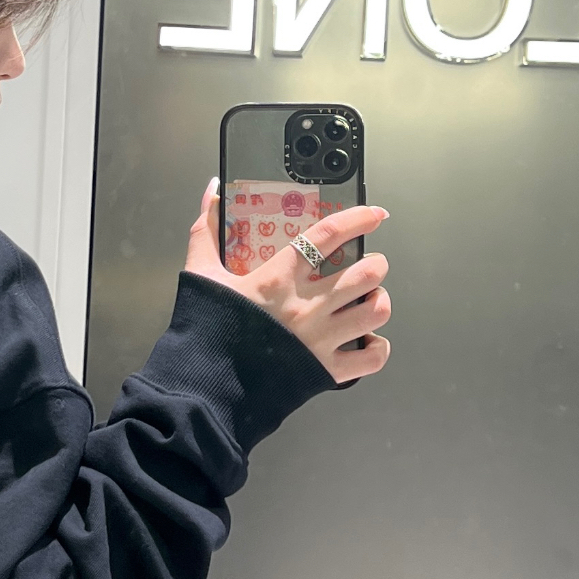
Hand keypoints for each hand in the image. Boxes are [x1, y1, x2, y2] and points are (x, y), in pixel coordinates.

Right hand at [184, 180, 390, 384]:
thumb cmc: (204, 332)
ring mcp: (319, 340)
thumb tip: (212, 189)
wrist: (204, 389)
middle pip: (367, 272)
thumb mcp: (200, 276)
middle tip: (369, 266)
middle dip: (376, 265)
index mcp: (278, 278)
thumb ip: (206, 231)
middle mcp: (306, 306)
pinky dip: (376, 348)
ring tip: (370, 300)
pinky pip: (372, 358)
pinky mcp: (325, 372)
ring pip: (376, 310)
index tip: (375, 214)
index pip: (329, 235)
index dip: (359, 218)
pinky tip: (366, 341)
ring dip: (379, 301)